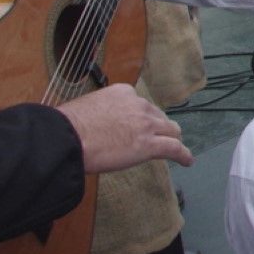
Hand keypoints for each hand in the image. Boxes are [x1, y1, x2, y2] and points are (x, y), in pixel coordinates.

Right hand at [58, 83, 192, 172]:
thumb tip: (97, 123)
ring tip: (176, 148)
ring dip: (172, 139)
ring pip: (171, 131)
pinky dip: (184, 155)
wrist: (66, 138)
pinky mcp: (149, 145)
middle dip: (159, 128)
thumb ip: (101, 112)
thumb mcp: (86, 107)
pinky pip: (174, 149)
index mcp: (123, 93)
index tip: (140, 126)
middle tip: (156, 139)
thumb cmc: (67, 127)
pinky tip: (187, 161)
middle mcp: (139, 105)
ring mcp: (146, 125)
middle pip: (159, 117)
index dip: (142, 118)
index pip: (141, 105)